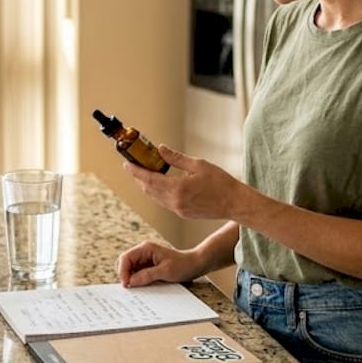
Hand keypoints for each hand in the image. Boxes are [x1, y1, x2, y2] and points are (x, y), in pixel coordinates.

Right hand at [115, 240, 206, 286]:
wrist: (195, 265)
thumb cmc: (182, 265)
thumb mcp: (165, 271)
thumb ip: (147, 276)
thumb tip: (131, 282)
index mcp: (146, 248)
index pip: (125, 258)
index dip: (123, 271)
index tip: (126, 284)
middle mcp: (143, 252)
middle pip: (125, 263)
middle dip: (125, 275)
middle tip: (130, 288)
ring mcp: (145, 260)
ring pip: (130, 270)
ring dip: (131, 279)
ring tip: (137, 288)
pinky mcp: (149, 267)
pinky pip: (138, 274)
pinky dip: (137, 280)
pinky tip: (142, 287)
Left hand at [123, 144, 246, 221]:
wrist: (234, 203)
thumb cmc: (221, 182)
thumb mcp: (198, 165)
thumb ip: (176, 158)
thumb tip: (160, 149)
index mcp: (177, 188)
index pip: (149, 179)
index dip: (136, 171)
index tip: (127, 164)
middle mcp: (174, 201)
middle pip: (149, 189)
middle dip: (139, 177)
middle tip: (134, 165)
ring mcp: (178, 210)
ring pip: (155, 197)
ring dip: (147, 186)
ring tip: (144, 173)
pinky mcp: (183, 213)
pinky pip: (164, 202)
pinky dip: (157, 193)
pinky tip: (159, 184)